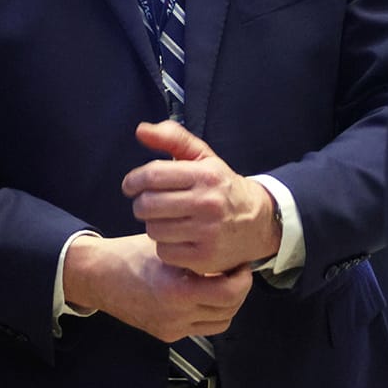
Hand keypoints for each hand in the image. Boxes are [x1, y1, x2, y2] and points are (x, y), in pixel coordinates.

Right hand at [62, 232, 251, 341]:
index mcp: (177, 291)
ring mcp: (171, 327)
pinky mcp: (166, 334)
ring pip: (220, 323)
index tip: (240, 264)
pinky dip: (209, 313)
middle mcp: (176, 315)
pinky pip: (201, 328)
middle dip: (239, 290)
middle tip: (237, 273)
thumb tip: (227, 252)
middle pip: (230, 310)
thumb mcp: (166, 248)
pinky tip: (203, 295)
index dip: (242, 278)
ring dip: (227, 304)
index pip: (230, 292)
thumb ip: (196, 254)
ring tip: (222, 284)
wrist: (97, 276)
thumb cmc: (126, 256)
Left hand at [123, 119, 278, 275]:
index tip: (130, 186)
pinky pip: (165, 252)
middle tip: (148, 204)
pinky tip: (177, 237)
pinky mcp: (205, 258)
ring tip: (166, 220)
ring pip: (154, 230)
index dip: (133, 181)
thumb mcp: (203, 157)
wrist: (258, 222)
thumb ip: (173, 138)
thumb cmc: (221, 187)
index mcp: (205, 175)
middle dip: (141, 204)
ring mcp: (208, 233)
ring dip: (153, 225)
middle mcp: (208, 203)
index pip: (153, 175)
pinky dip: (165, 246)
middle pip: (148, 205)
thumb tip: (141, 130)